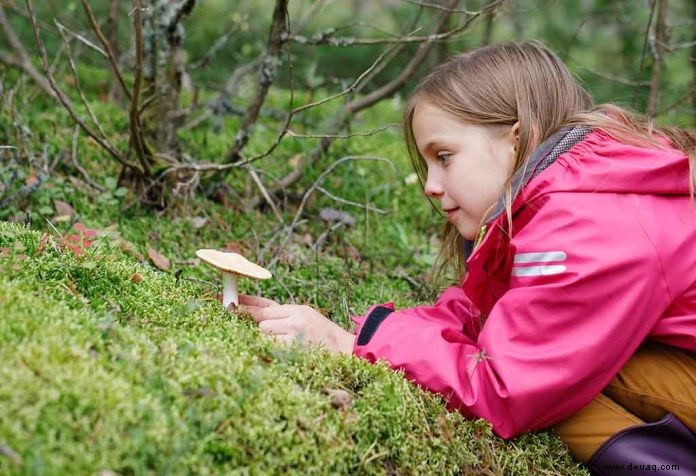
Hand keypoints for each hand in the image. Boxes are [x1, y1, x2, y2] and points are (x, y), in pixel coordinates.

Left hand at [238, 294, 355, 354]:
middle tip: (275, 336)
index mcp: (297, 310)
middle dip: (263, 330)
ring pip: (264, 333)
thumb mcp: (306, 321)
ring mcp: (292, 332)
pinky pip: (270, 347)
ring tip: (290, 347)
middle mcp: (294, 317)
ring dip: (270, 342)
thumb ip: (283, 318)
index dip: (245, 303)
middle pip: (261, 319)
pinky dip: (274, 351)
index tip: (227, 302)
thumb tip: (257, 319)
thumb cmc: (324, 339)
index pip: (264, 304)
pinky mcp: (292, 347)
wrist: (347, 351)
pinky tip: (289, 354)